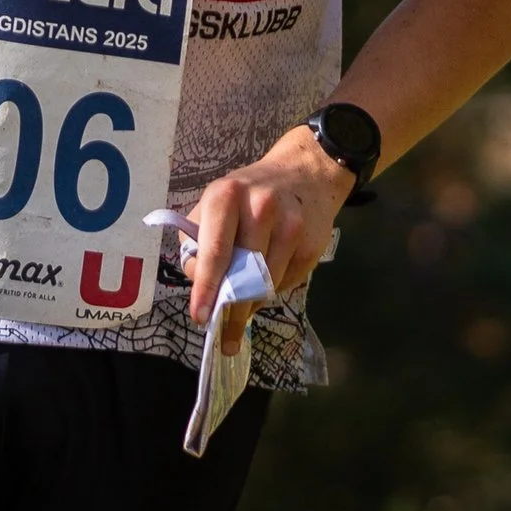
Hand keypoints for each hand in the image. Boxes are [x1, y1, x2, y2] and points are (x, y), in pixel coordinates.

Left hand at [186, 124, 357, 343]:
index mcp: (225, 197)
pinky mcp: (312, 243)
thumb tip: (202, 286)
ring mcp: (290, 225)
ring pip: (267, 284)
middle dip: (232, 309)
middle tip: (225, 336)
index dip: (206, 289)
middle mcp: (260, 207)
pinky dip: (274, 289)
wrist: (303, 174)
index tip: (200, 318)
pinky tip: (269, 279)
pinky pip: (288, 282)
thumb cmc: (246, 195)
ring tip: (245, 304)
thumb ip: (198, 244)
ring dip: (253, 301)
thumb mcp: (213, 206)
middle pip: (243, 275)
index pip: (214, 251)